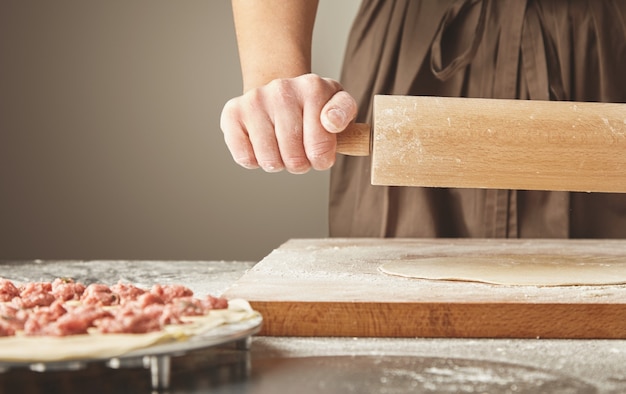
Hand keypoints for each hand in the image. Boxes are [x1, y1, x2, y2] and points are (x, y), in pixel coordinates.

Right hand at [220, 73, 356, 172]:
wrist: (279, 94)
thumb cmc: (312, 108)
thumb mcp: (338, 105)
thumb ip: (343, 113)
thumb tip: (330, 122)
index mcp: (313, 87)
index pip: (320, 146)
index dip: (321, 159)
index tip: (320, 154)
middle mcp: (282, 89)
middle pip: (294, 158)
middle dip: (300, 164)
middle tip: (300, 152)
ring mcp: (255, 100)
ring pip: (269, 160)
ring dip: (277, 163)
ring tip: (281, 148)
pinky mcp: (232, 113)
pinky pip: (244, 157)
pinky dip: (254, 161)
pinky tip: (261, 146)